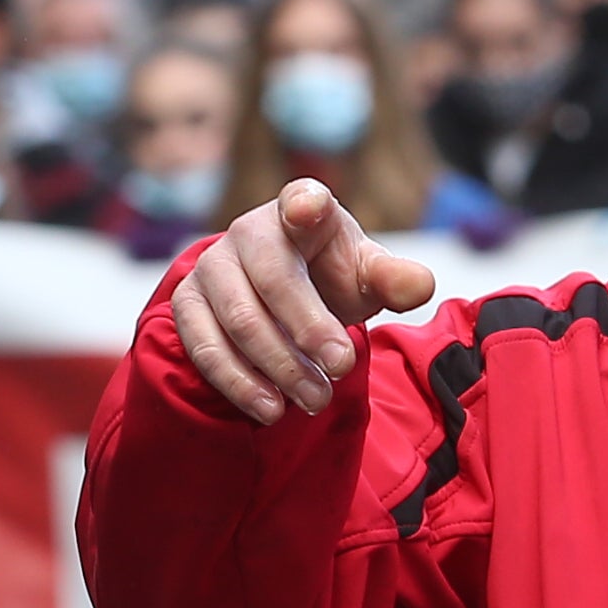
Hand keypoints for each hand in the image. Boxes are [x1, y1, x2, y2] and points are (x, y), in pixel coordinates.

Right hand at [174, 179, 439, 423]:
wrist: (279, 299)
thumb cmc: (330, 278)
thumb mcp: (366, 277)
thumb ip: (393, 280)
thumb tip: (422, 286)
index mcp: (301, 210)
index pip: (303, 199)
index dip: (305, 204)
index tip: (308, 210)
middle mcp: (248, 231)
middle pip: (275, 279)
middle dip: (310, 329)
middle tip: (343, 369)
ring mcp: (211, 267)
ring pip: (239, 320)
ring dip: (279, 366)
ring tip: (316, 400)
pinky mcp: (186, 303)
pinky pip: (205, 346)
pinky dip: (238, 381)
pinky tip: (270, 408)